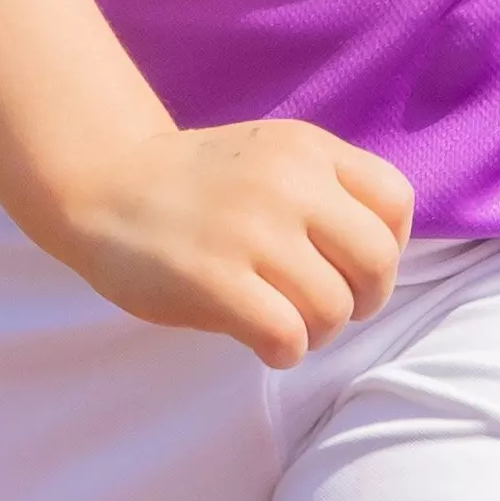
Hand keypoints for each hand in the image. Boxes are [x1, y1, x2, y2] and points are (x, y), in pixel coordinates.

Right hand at [44, 118, 413, 365]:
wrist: (102, 186)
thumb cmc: (197, 186)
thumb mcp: (272, 157)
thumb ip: (328, 190)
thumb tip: (380, 264)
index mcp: (307, 149)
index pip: (396, 202)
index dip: (387, 247)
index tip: (349, 263)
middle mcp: (287, 181)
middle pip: (377, 261)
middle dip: (363, 299)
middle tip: (327, 307)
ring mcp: (249, 229)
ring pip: (334, 306)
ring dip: (319, 332)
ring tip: (288, 325)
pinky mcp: (213, 277)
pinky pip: (287, 335)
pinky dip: (285, 351)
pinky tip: (262, 341)